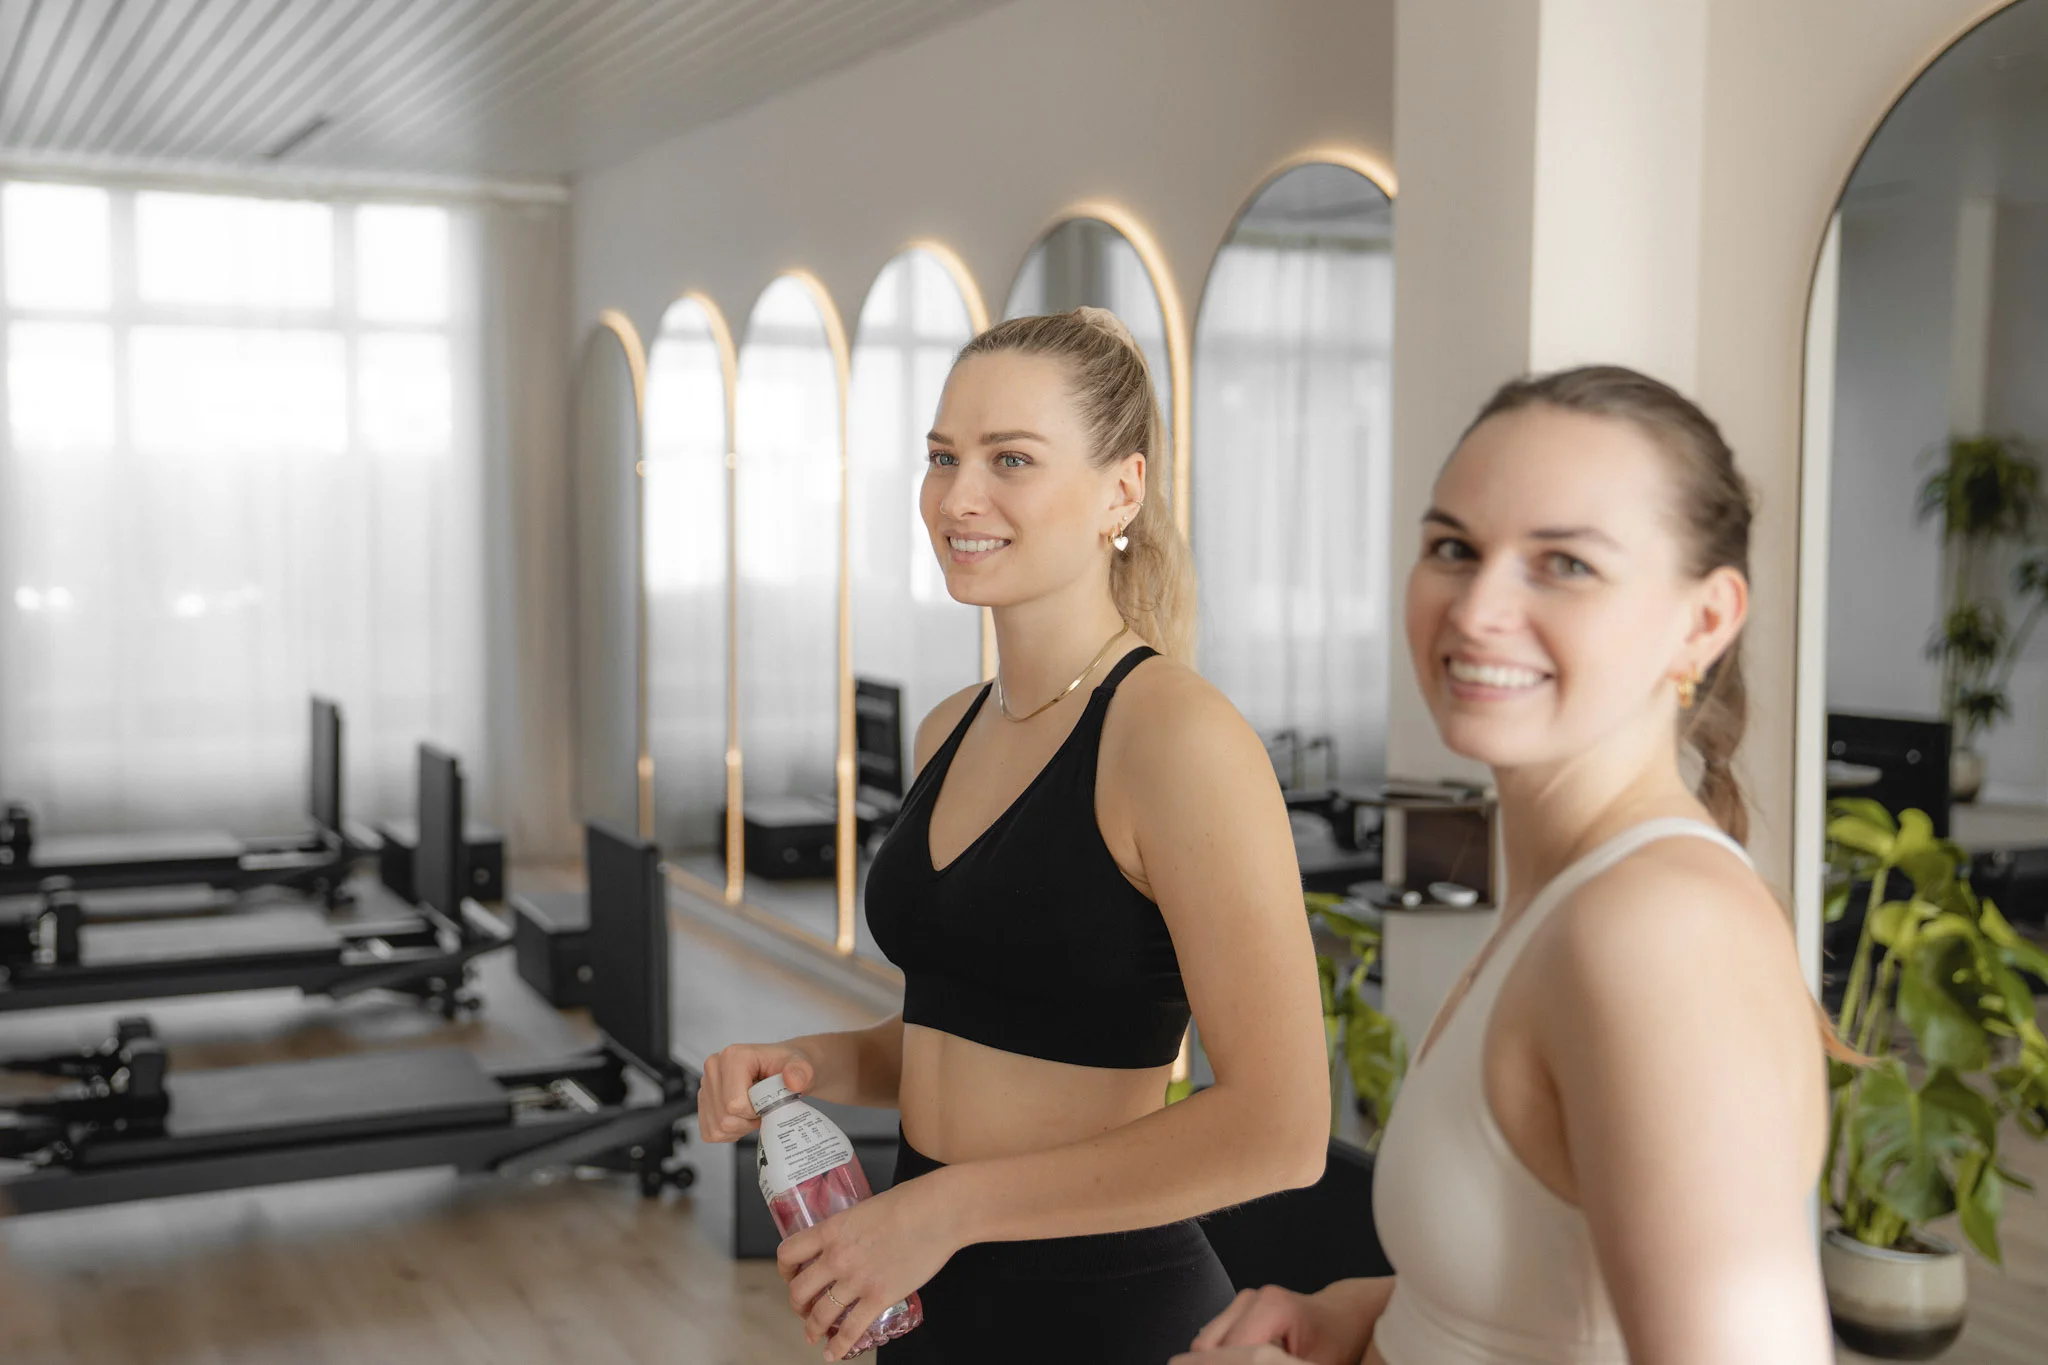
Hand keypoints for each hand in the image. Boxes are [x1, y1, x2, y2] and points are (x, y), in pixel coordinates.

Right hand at [698, 1040, 814, 1141]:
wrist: (785, 1069)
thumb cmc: (788, 1067)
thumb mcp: (802, 1067)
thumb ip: (801, 1072)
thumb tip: (794, 1080)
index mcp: (733, 1056)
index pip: (734, 1103)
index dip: (755, 1111)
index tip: (767, 1102)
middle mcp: (715, 1068)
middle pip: (724, 1118)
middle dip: (748, 1121)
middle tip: (763, 1108)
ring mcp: (705, 1086)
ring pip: (717, 1128)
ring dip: (740, 1128)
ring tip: (754, 1111)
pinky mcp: (703, 1104)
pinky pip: (711, 1132)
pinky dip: (730, 1132)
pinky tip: (743, 1118)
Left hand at [777, 1173, 959, 1360]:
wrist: (939, 1213)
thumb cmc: (910, 1202)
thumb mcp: (866, 1208)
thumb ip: (851, 1228)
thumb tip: (852, 1239)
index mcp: (832, 1230)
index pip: (788, 1253)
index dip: (784, 1269)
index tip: (790, 1275)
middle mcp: (837, 1257)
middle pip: (798, 1289)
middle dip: (797, 1304)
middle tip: (803, 1308)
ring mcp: (857, 1280)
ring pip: (820, 1314)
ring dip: (812, 1328)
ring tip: (813, 1333)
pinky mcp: (879, 1298)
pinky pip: (850, 1329)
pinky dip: (838, 1346)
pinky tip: (832, 1354)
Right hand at [1181, 1284, 1370, 1364]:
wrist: (1341, 1318)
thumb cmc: (1335, 1342)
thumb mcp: (1312, 1364)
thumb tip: (1254, 1364)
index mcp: (1271, 1307)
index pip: (1230, 1350)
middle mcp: (1250, 1299)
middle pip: (1208, 1347)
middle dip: (1222, 1364)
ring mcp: (1241, 1303)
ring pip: (1206, 1345)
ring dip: (1223, 1361)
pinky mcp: (1236, 1313)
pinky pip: (1214, 1342)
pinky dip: (1225, 1358)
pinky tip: (1249, 1363)